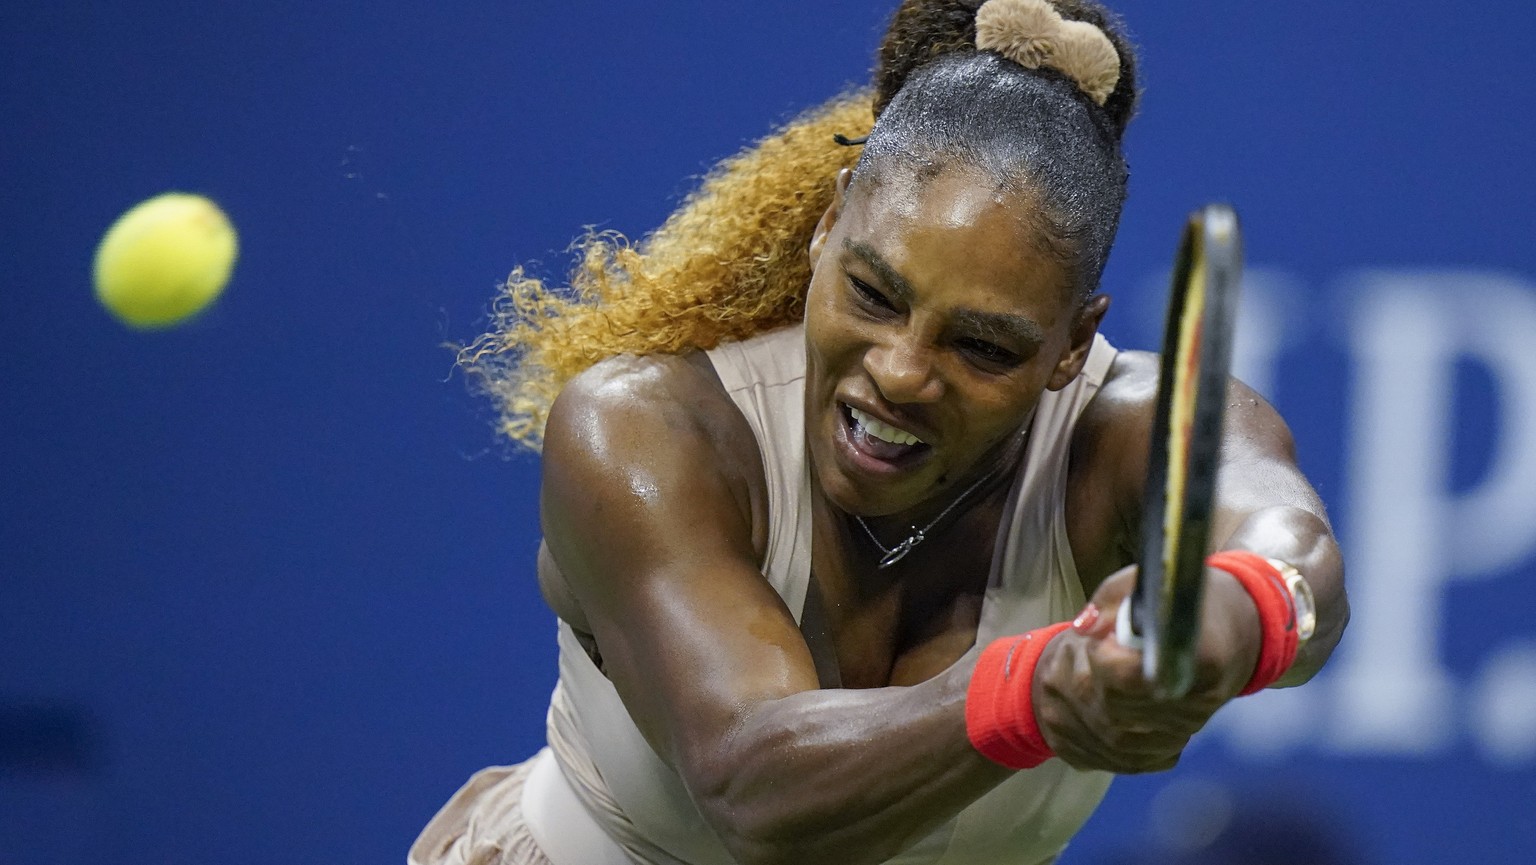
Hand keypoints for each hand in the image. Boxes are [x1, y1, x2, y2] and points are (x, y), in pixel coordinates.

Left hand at [1031, 564, 1261, 772]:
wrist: (1238, 631)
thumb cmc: (1191, 602)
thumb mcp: (1151, 582)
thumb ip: (1111, 600)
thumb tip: (1083, 629)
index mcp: (1199, 659)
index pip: (1130, 676)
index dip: (1104, 659)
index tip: (1103, 640)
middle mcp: (1197, 702)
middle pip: (1113, 708)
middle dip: (1089, 678)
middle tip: (1093, 651)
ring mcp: (1186, 730)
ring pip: (1110, 735)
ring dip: (1085, 703)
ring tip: (1095, 670)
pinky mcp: (1173, 748)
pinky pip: (1119, 754)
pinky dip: (1094, 728)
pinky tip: (1096, 698)